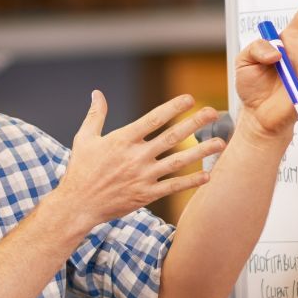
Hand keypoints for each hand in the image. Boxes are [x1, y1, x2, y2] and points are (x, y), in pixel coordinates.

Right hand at [54, 91, 226, 227]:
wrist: (78, 204)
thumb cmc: (81, 170)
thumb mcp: (84, 139)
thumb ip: (95, 115)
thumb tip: (97, 93)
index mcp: (122, 140)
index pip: (153, 119)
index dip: (173, 107)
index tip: (190, 99)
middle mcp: (136, 157)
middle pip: (171, 137)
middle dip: (194, 123)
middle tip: (213, 113)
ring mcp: (143, 176)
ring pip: (178, 162)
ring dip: (201, 152)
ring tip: (219, 143)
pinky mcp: (146, 194)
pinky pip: (173, 187)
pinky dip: (190, 181)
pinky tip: (207, 175)